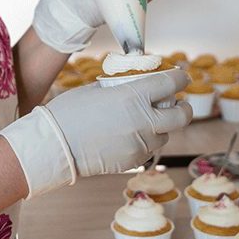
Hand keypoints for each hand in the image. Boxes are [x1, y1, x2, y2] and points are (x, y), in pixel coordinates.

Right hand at [0, 69, 191, 196]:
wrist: (54, 145)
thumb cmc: (70, 111)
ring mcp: (140, 144)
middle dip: (184, 108)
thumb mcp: (97, 88)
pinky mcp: (132, 162)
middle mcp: (143, 121)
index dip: (180, 78)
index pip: (171, 84)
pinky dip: (144, 142)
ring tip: (145, 120)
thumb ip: (121, 86)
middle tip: (179, 103)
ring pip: (165, 135)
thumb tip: (133, 83)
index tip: (181, 77)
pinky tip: (128, 136)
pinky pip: (148, 150)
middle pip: (181, 115)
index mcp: (134, 96)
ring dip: (161, 126)